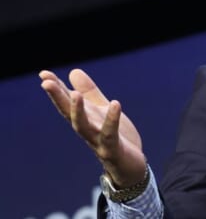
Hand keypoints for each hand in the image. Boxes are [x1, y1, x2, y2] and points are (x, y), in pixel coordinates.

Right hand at [40, 68, 146, 187]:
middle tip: (46, 82)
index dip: (56, 88)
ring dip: (77, 111)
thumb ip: (89, 93)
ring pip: (83, 127)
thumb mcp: (101, 111)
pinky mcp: (112, 149)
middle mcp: (86, 130)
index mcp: (84, 118)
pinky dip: (111, 120)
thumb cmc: (115, 138)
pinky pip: (110, 134)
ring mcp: (97, 141)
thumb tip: (73, 71)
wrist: (130, 166)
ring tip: (75, 94)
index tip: (43, 73)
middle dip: (58, 98)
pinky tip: (115, 104)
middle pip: (68, 113)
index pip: (66, 102)